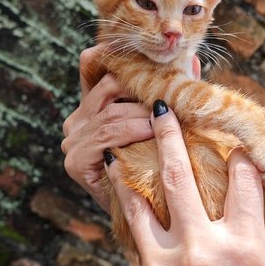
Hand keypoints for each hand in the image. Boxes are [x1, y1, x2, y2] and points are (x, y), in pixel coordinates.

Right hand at [61, 46, 200, 210]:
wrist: (148, 218)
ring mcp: (73, 140)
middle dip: (145, 84)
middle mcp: (77, 119)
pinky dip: (132, 131)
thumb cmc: (158, 165)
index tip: (148, 47)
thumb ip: (168, 93)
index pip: (93, 65)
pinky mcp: (76, 161)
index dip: (115, 52)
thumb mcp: (162, 123)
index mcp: (91, 105)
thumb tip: (191, 60)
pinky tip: (153, 131)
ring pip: (111, 111)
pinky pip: (107, 136)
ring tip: (171, 113)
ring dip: (144, 111)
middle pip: (108, 84)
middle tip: (175, 87)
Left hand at [105, 102, 264, 265]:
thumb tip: (213, 238)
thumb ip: (232, 263)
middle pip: (180, 178)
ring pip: (140, 205)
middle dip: (168, 135)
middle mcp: (202, 253)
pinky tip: (134, 232)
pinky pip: (137, 252)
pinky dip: (139, 238)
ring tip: (117, 151)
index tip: (228, 139)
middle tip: (160, 107)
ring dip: (128, 175)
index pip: (242, 187)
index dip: (238, 157)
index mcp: (245, 255)